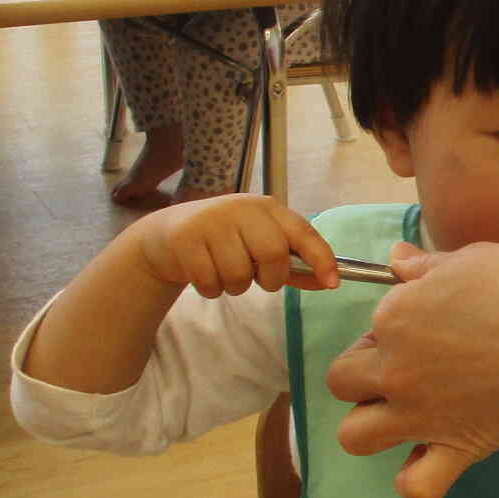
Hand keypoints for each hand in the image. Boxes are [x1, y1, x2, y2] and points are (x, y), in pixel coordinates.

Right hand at [131, 194, 336, 297]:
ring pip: (239, 274)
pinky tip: (204, 275)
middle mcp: (242, 208)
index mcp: (268, 208)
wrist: (165, 236)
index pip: (303, 232)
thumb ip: (294, 265)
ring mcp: (212, 220)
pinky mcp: (185, 237)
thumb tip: (329, 281)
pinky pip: (210, 281)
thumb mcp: (259, 246)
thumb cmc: (224, 242)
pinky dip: (210, 289)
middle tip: (257, 278)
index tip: (333, 283)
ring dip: (235, 287)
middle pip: (273, 254)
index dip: (321, 258)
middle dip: (270, 279)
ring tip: (224, 273)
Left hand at [327, 242, 498, 497]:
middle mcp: (397, 369)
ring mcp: (423, 415)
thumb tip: (395, 261)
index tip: (437, 317)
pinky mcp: (459, 449)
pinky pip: (416, 485)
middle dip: (368, 370)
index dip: (401, 318)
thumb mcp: (477, 259)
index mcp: (397, 316)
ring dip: (372, 424)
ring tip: (407, 412)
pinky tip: (430, 457)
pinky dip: (415, 477)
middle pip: (343, 379)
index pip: (375, 321)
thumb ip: (428, 266)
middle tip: (413, 362)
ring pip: (354, 436)